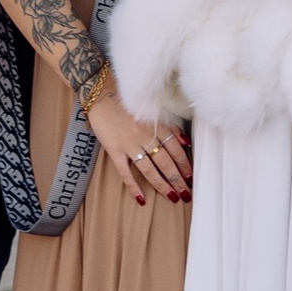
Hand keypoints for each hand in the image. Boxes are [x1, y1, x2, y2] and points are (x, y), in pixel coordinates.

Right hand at [84, 79, 192, 204]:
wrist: (101, 92)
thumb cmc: (127, 99)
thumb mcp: (152, 108)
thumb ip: (169, 125)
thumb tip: (185, 142)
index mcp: (156, 125)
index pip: (175, 149)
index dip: (184, 164)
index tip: (191, 177)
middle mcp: (145, 135)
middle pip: (165, 161)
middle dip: (177, 179)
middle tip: (186, 193)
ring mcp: (129, 144)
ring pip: (149, 169)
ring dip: (162, 184)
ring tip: (172, 196)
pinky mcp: (114, 150)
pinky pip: (125, 172)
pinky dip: (133, 186)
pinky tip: (141, 198)